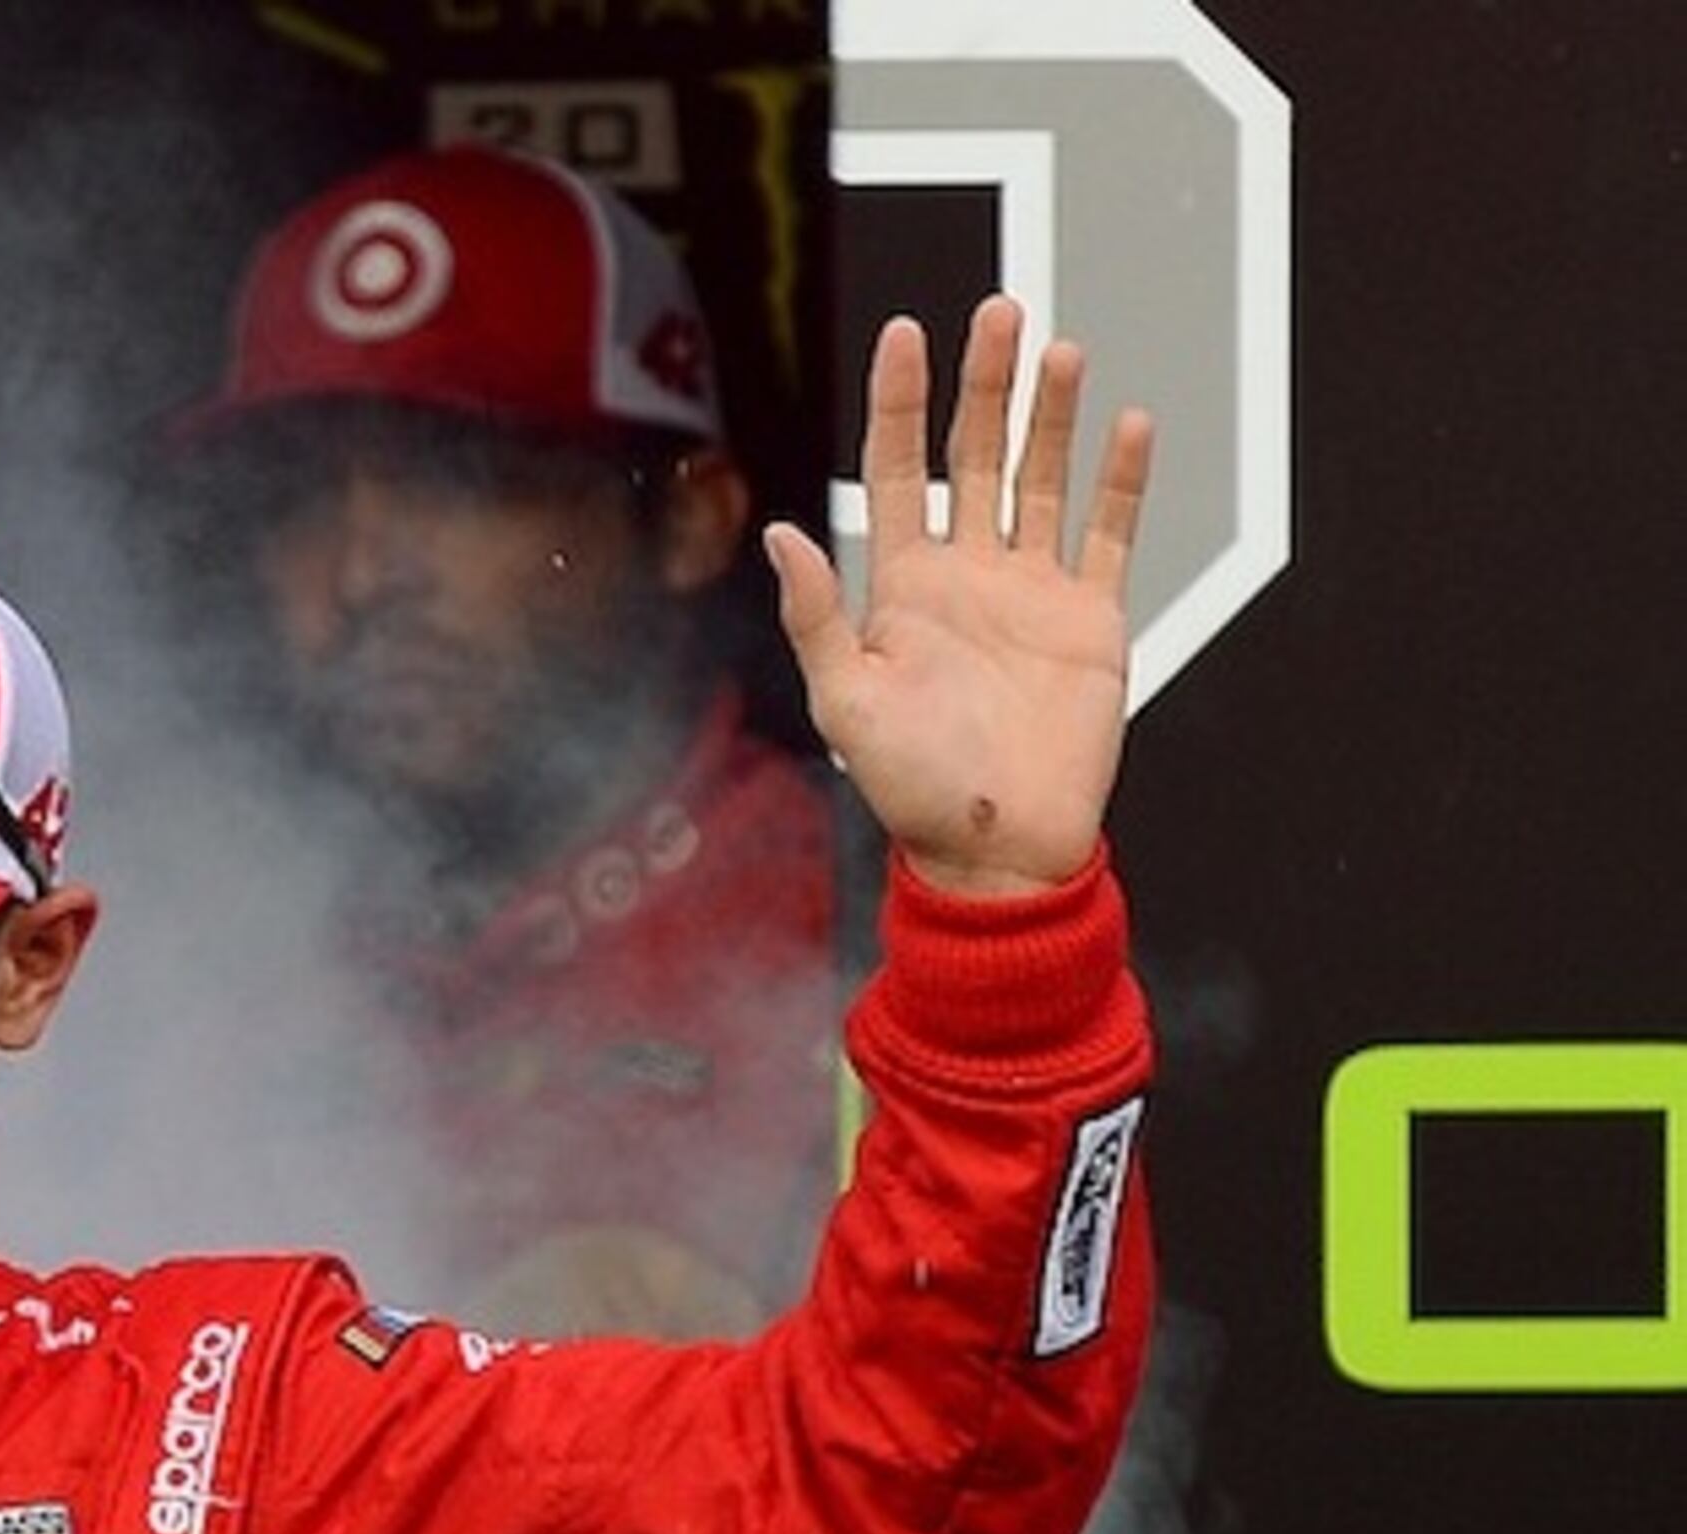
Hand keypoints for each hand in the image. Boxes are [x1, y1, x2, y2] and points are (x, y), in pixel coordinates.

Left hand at [768, 297, 1155, 897]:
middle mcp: (967, 575)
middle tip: (999, 311)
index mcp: (902, 587)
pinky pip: (1109, 534)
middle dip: (985, 384)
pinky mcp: (1091, 618)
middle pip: (974, 455)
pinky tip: (1128, 425)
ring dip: (1053, 416)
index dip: (898, 402)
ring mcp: (1032, 591)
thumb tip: (781, 534)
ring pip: (1041, 480)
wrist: (998, 846)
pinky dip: (1120, 481)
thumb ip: (816, 616)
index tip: (903, 333)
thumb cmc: (911, 789)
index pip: (895, 469)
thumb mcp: (847, 703)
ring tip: (1063, 349)